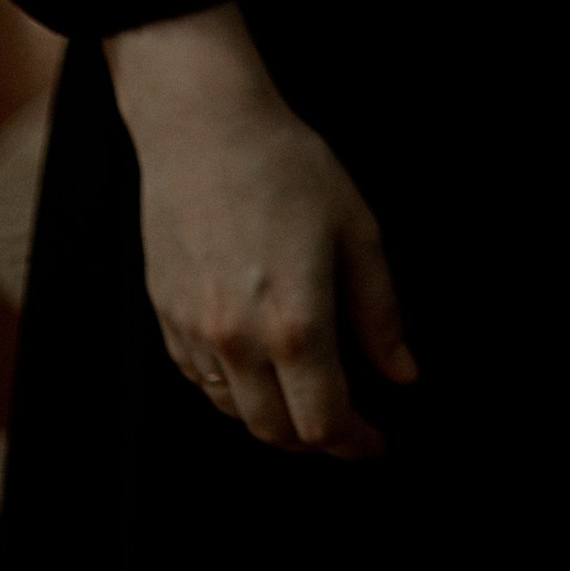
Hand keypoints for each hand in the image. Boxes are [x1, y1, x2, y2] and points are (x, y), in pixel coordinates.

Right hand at [107, 4, 416, 459]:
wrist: (204, 128)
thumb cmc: (288, 167)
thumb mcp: (357, 229)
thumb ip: (380, 312)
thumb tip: (403, 373)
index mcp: (295, 322)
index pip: (325, 422)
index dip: (355, 443)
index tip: (376, 442)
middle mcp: (238, 341)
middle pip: (277, 433)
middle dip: (316, 440)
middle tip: (346, 423)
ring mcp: (194, 334)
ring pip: (236, 414)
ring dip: (275, 417)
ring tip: (306, 390)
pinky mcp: (166, 320)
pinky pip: (202, 382)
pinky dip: (235, 391)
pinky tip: (260, 362)